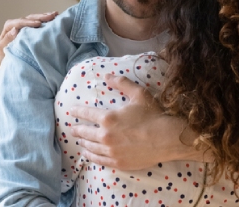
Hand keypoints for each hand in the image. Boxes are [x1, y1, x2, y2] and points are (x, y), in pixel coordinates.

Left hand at [0, 12, 57, 87]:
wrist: (10, 92)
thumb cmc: (3, 80)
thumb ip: (3, 48)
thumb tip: (14, 31)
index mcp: (3, 42)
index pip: (11, 25)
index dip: (24, 23)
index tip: (37, 24)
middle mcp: (12, 38)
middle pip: (23, 21)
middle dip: (37, 17)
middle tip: (51, 16)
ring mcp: (22, 41)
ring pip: (31, 24)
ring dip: (42, 19)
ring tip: (55, 16)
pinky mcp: (31, 45)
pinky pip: (37, 32)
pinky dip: (46, 26)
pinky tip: (55, 24)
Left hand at [69, 74, 210, 169]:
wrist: (166, 138)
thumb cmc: (153, 115)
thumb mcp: (138, 94)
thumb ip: (121, 83)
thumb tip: (106, 75)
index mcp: (108, 118)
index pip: (86, 114)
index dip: (77, 112)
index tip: (72, 111)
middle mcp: (105, 136)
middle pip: (85, 133)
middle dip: (77, 129)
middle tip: (72, 128)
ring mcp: (111, 151)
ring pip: (90, 147)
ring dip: (82, 142)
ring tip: (79, 141)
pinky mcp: (117, 162)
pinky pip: (98, 160)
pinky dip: (90, 156)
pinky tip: (87, 154)